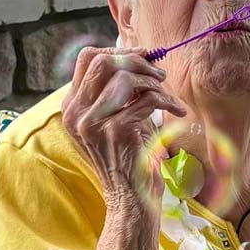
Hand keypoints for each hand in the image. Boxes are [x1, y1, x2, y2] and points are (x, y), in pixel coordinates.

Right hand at [61, 46, 186, 211]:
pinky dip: (167, 100)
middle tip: (157, 73)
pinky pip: (146, 99)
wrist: (130, 198)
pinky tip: (177, 110)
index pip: (87, 58)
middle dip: (136, 60)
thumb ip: (115, 91)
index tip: (142, 56)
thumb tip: (137, 56)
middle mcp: (76, 113)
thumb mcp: (113, 119)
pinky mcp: (116, 131)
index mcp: (72, 107)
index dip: (118, 51)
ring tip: (166, 94)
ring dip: (153, 81)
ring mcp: (93, 122)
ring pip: (124, 76)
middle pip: (101, 61)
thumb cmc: (127, 157)